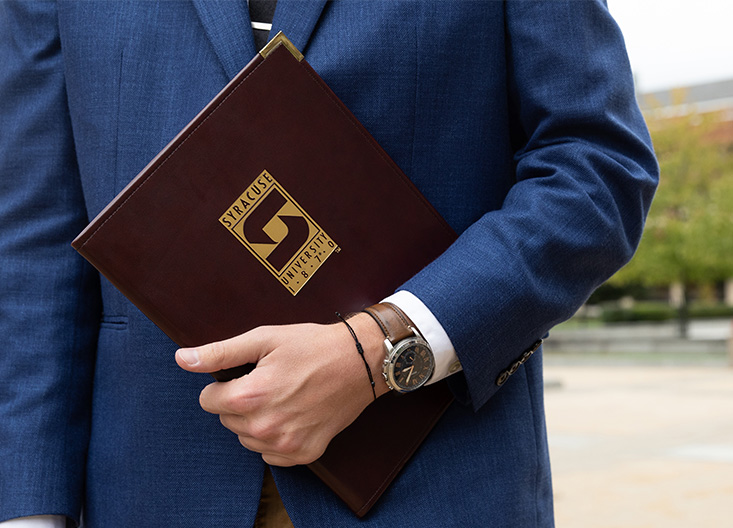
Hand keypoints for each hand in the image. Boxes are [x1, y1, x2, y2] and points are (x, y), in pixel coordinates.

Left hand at [175, 314, 388, 465]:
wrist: (360, 362)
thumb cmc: (312, 346)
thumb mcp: (264, 338)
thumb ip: (219, 352)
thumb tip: (182, 359)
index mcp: (250, 396)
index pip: (207, 401)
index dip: (223, 384)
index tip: (246, 373)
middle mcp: (265, 426)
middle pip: (226, 420)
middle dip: (239, 402)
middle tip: (269, 381)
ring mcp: (286, 444)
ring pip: (246, 438)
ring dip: (256, 420)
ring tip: (283, 396)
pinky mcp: (304, 454)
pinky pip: (269, 454)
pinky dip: (274, 437)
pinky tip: (293, 414)